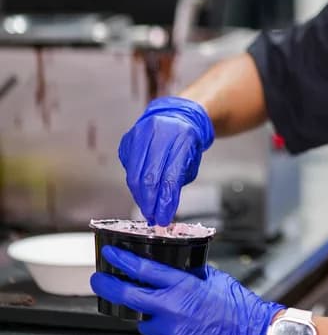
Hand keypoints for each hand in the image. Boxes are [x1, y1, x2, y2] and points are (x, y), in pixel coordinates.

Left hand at [91, 246, 283, 334]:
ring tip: (150, 304)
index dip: (122, 260)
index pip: (143, 269)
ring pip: (143, 320)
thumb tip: (174, 267)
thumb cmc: (237, 305)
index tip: (110, 253)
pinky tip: (176, 322)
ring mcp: (170, 333)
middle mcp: (171, 310)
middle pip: (128, 296)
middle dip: (108, 286)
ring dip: (143, 311)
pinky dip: (163, 327)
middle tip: (98, 279)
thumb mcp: (212, 277)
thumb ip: (189, 272)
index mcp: (181, 287)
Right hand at [118, 96, 214, 224]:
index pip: (171, 176)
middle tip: (153, 218)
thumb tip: (165, 208)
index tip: (164, 218)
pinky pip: (128, 168)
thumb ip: (179, 181)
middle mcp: (160, 132)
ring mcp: (141, 133)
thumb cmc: (185, 141)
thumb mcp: (191, 160)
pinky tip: (141, 192)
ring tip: (147, 209)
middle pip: (149, 177)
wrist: (176, 117)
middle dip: (150, 203)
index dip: (165, 201)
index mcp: (183, 137)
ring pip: (135, 174)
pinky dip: (134, 184)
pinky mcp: (128, 139)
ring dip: (140, 197)